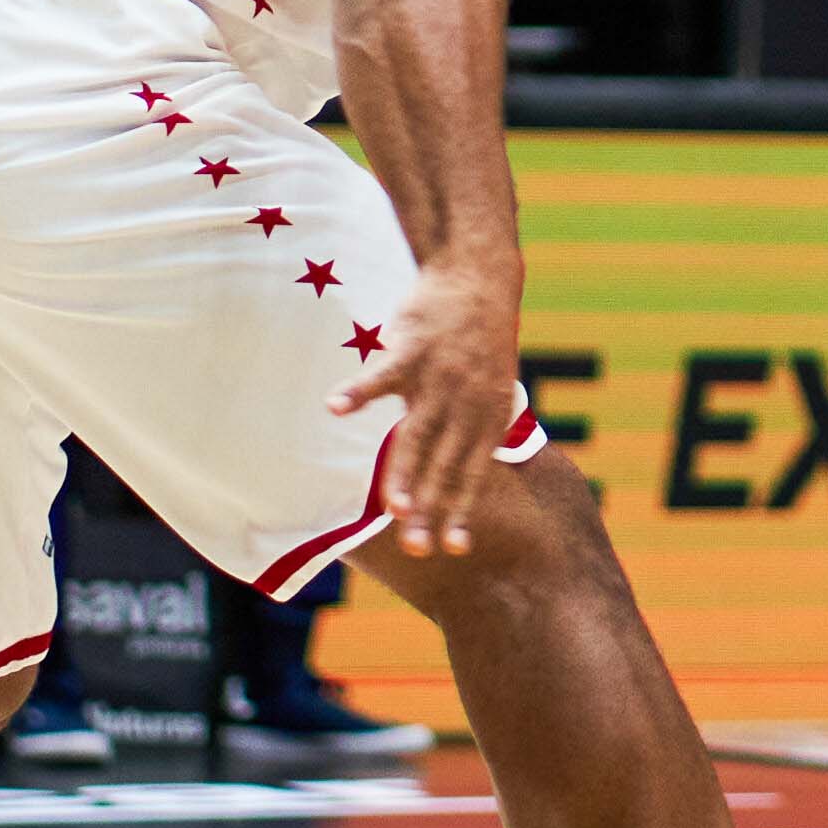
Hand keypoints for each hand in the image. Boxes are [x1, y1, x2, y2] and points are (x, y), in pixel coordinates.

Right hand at [325, 268, 531, 557]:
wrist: (477, 277)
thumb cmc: (480, 339)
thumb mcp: (492, 388)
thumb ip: (475, 430)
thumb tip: (464, 472)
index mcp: (486, 417)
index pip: (471, 473)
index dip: (461, 510)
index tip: (452, 548)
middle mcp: (466, 404)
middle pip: (442, 466)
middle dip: (429, 510)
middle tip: (416, 549)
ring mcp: (438, 378)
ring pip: (416, 434)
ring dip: (403, 473)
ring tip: (391, 510)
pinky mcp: (411, 349)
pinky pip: (381, 375)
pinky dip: (358, 392)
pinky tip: (334, 409)